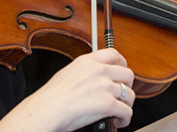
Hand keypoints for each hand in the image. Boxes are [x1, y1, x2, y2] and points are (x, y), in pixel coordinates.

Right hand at [14, 49, 135, 130]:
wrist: (46, 110)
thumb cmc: (51, 97)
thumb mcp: (68, 73)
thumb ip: (85, 71)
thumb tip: (97, 77)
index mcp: (88, 61)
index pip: (114, 54)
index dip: (122, 64)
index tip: (121, 72)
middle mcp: (99, 71)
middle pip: (127, 74)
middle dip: (127, 86)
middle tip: (122, 94)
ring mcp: (104, 87)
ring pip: (129, 94)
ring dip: (127, 104)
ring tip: (119, 111)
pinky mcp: (108, 104)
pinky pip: (127, 111)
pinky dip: (125, 118)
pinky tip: (118, 121)